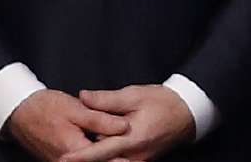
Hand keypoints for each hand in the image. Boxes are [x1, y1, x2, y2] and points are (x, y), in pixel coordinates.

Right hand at [6, 89, 129, 161]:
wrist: (20, 112)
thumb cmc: (47, 107)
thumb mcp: (76, 109)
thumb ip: (101, 120)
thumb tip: (125, 127)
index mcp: (74, 149)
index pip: (105, 160)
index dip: (122, 158)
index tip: (138, 156)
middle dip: (115, 158)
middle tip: (136, 156)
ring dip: (105, 156)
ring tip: (124, 153)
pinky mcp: (60, 160)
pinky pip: (81, 161)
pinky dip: (94, 156)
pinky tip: (107, 151)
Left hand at [58, 85, 195, 161]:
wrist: (187, 114)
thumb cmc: (162, 102)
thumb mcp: (134, 95)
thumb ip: (106, 99)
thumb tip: (82, 97)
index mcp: (132, 139)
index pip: (100, 152)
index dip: (80, 157)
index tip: (63, 159)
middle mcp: (134, 157)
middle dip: (85, 159)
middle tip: (65, 156)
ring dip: (95, 157)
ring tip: (76, 154)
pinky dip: (106, 158)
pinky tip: (96, 151)